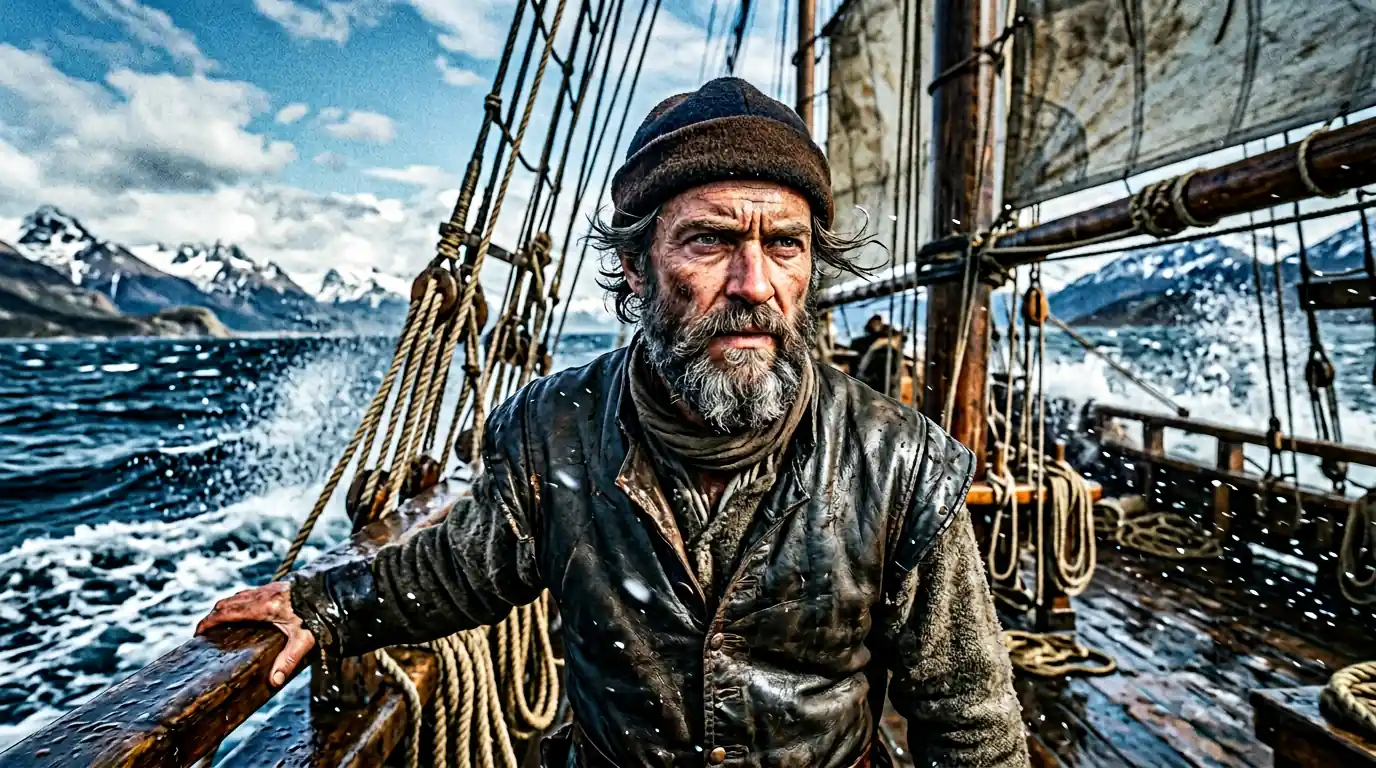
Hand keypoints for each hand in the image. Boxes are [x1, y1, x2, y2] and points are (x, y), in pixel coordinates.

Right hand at [196, 581, 315, 687]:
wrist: (333, 591)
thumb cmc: (318, 615)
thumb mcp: (304, 640)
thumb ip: (288, 660)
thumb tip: (274, 681)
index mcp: (264, 607)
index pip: (226, 612)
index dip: (209, 622)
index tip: (199, 633)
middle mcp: (263, 595)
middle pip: (227, 603)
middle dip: (213, 616)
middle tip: (205, 632)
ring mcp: (268, 588)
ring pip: (237, 596)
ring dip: (225, 608)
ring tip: (220, 625)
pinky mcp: (276, 587)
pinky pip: (249, 593)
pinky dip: (238, 603)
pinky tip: (243, 614)